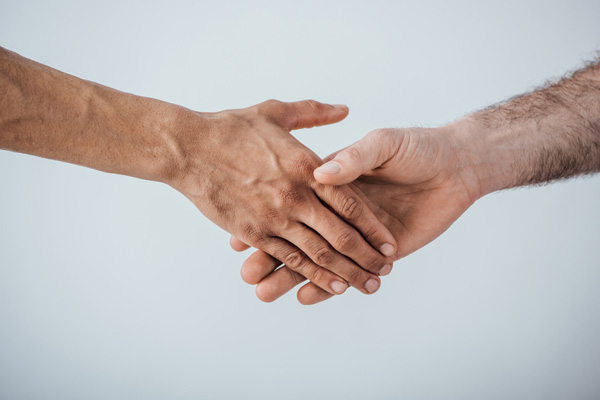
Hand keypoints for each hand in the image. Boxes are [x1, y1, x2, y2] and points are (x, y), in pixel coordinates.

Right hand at [170, 100, 397, 295]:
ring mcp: (275, 217)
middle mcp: (296, 195)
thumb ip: (314, 112)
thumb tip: (344, 109)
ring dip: (348, 273)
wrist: (188, 147)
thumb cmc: (231, 127)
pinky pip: (291, 259)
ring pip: (321, 254)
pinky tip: (332, 287)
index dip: (373, 226)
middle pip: (342, 234)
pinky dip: (314, 276)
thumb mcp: (276, 111)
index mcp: (306, 166)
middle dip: (368, 256)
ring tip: (369, 286)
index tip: (388, 242)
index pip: (350, 202)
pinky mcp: (254, 233)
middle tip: (385, 271)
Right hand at [232, 124, 480, 303]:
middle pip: (299, 238)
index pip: (294, 206)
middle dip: (270, 259)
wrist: (456, 165)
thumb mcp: (382, 143)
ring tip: (264, 294)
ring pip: (317, 259)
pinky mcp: (376, 252)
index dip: (269, 220)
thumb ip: (354, 158)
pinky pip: (347, 270)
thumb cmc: (417, 146)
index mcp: (332, 182)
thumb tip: (322, 174)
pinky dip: (328, 286)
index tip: (242, 237)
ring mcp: (354, 233)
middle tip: (247, 277)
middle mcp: (337, 210)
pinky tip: (307, 298)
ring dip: (292, 279)